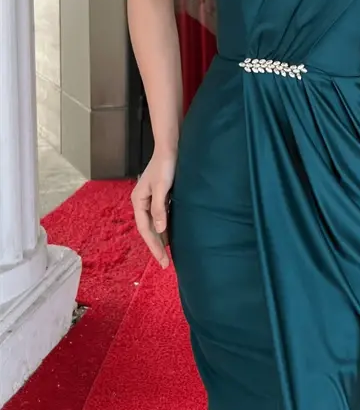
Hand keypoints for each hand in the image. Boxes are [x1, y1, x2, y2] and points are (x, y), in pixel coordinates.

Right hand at [130, 150, 176, 268]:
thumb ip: (160, 207)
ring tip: (168, 254)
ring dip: (161, 238)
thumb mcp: (163, 187)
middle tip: (166, 264)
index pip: (145, 230)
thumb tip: (160, 229)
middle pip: (148, 229)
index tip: (163, 261)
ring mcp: (151, 199)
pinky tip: (172, 234)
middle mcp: (142, 201)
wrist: (171, 146)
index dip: (154, 247)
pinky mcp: (160, 195)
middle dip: (156, 246)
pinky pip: (161, 216)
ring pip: (154, 224)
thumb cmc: (166, 164)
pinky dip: (165, 227)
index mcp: (139, 201)